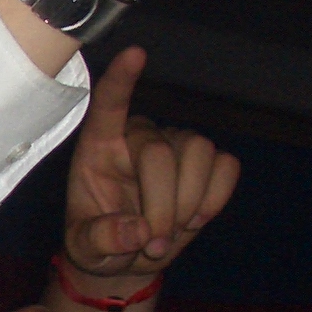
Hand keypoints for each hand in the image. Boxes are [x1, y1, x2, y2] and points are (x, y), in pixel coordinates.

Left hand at [66, 47, 238, 279]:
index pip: (109, 105)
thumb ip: (99, 241)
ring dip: (189, 202)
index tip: (134, 53)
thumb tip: (137, 232)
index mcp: (99, 146)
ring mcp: (176, 144)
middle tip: (153, 244)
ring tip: (170, 231)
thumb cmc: (99, 243)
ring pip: (199, 153)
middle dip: (162, 205)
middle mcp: (139, 136)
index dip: (121, 80)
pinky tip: (196, 217)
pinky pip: (226, 166)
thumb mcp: (85, 250)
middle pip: (161, 152)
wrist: (131, 258)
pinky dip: (216, 198)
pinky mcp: (207, 162)